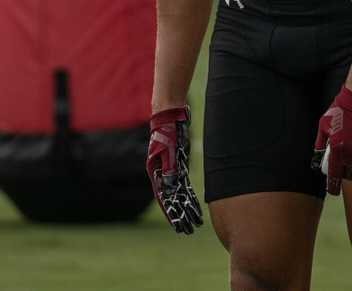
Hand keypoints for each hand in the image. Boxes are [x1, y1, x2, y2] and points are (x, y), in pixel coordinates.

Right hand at [146, 106, 203, 233]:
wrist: (170, 120)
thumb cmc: (166, 134)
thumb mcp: (167, 151)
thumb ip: (169, 168)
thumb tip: (170, 185)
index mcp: (155, 174)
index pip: (164, 199)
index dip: (171, 214)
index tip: (177, 227)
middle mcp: (163, 177)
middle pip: (173, 201)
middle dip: (181, 216)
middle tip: (188, 231)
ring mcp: (172, 174)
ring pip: (181, 196)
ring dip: (188, 209)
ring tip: (196, 224)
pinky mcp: (180, 169)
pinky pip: (186, 187)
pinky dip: (191, 197)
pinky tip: (196, 207)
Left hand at [311, 86, 351, 195]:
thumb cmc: (341, 110)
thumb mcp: (324, 124)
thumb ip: (320, 142)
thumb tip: (318, 157)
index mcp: (338, 148)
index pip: (335, 175)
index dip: (333, 187)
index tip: (333, 191)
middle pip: (349, 175)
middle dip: (345, 175)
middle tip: (344, 168)